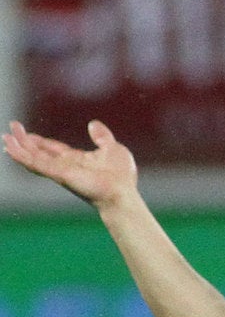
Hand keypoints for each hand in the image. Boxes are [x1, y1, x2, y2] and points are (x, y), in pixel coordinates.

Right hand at [4, 120, 138, 207]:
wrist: (122, 193)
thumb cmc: (121, 177)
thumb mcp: (112, 148)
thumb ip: (101, 136)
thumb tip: (93, 123)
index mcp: (76, 160)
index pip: (53, 149)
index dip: (40, 141)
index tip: (26, 133)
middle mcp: (65, 166)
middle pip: (39, 152)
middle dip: (24, 142)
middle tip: (10, 130)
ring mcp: (59, 171)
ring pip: (33, 157)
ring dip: (19, 147)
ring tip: (5, 137)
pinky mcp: (58, 174)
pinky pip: (35, 164)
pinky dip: (22, 156)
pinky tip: (10, 148)